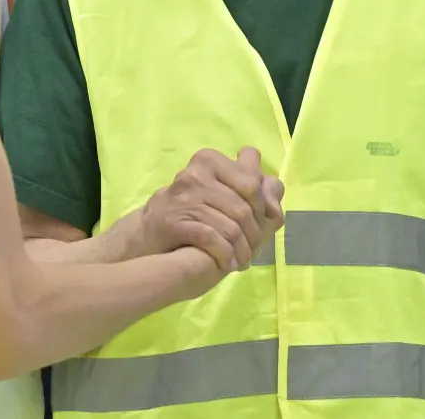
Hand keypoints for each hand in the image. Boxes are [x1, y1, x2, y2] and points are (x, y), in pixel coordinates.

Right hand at [129, 147, 283, 270]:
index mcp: (209, 161)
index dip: (264, 205)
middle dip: (255, 233)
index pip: (252, 181)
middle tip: (254, 249)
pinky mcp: (174, 222)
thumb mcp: (222, 193)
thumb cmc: (192, 212)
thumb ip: (252, 187)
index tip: (264, 222)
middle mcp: (196, 174)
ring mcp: (183, 198)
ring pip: (231, 226)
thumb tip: (276, 188)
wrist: (148, 235)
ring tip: (243, 260)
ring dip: (242, 250)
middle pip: (244, 206)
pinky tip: (228, 264)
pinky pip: (212, 239)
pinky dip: (225, 255)